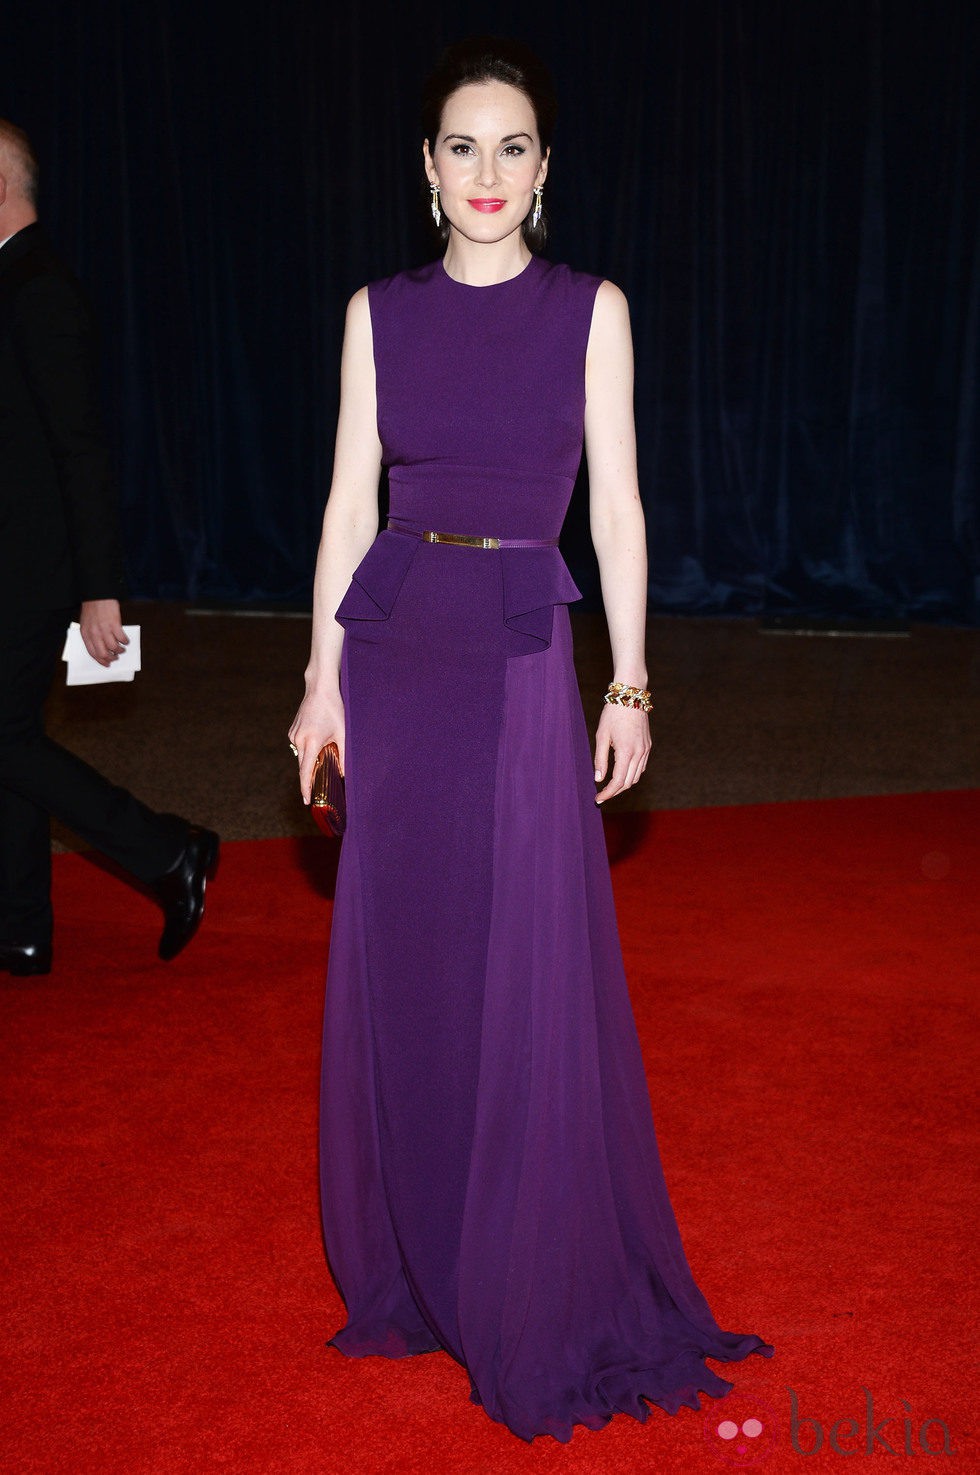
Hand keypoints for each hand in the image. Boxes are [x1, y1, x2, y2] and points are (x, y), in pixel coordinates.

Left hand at [79, 599, 127, 665]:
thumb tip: (102, 647)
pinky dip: (125, 641)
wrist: (97, 595)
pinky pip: (122, 638)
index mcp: (86, 634)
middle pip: (103, 653)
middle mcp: (94, 634)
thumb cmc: (92, 608)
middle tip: (115, 657)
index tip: (107, 664)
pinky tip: (126, 640)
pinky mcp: (114, 624)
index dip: (101, 661)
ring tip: (122, 648)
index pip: (93, 653)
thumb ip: (92, 635)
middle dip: (111, 658)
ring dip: (120, 650)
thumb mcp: (86, 623)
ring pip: (114, 648)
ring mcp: (104, 629)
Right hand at [288, 689, 344, 804]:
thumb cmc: (334, 709)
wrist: (319, 689)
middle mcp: (299, 740)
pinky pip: (300, 746)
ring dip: (310, 759)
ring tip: (324, 748)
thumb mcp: (342, 733)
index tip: (306, 801)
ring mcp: (293, 735)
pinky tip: (318, 738)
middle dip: (311, 775)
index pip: (306, 771)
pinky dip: (307, 749)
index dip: (306, 788)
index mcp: (311, 742)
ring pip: (301, 756)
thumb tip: (344, 774)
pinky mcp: (292, 731)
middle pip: (304, 765)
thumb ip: (343, 755)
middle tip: (320, 783)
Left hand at [593, 702, 650, 803]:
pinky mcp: (648, 746)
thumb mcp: (601, 736)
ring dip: (623, 785)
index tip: (598, 799)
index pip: (618, 781)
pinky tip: (621, 773)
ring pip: (636, 777)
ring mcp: (646, 750)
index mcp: (626, 751)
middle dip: (615, 792)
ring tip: (610, 786)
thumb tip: (598, 779)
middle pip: (628, 783)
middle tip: (601, 795)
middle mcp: (639, 753)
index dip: (607, 793)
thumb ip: (600, 759)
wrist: (631, 696)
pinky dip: (631, 774)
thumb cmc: (613, 714)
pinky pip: (641, 767)